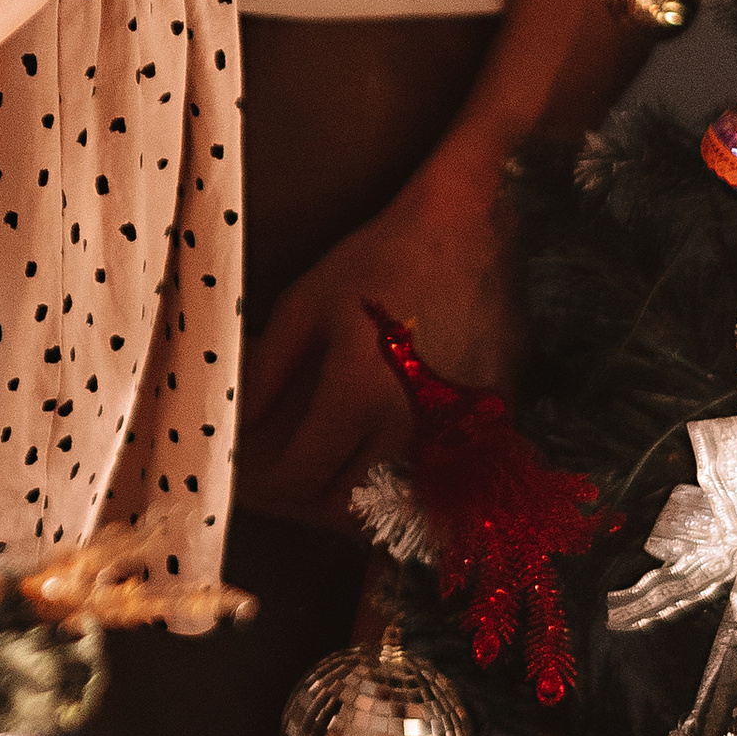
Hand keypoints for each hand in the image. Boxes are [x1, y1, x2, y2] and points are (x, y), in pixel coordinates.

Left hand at [237, 143, 516, 527]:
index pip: (304, 476)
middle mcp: (408, 428)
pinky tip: (405, 437)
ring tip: (355, 453)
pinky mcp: (493, 424)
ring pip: (401, 496)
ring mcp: (457, 432)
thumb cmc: (381, 260)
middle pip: (351, 503)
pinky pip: (447, 472)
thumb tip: (243, 421)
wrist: (472, 232)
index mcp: (355, 397)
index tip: (274, 461)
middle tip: (311, 460)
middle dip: (322, 490)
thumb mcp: (306, 304)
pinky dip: (420, 470)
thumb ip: (269, 370)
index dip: (280, 477)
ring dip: (372, 488)